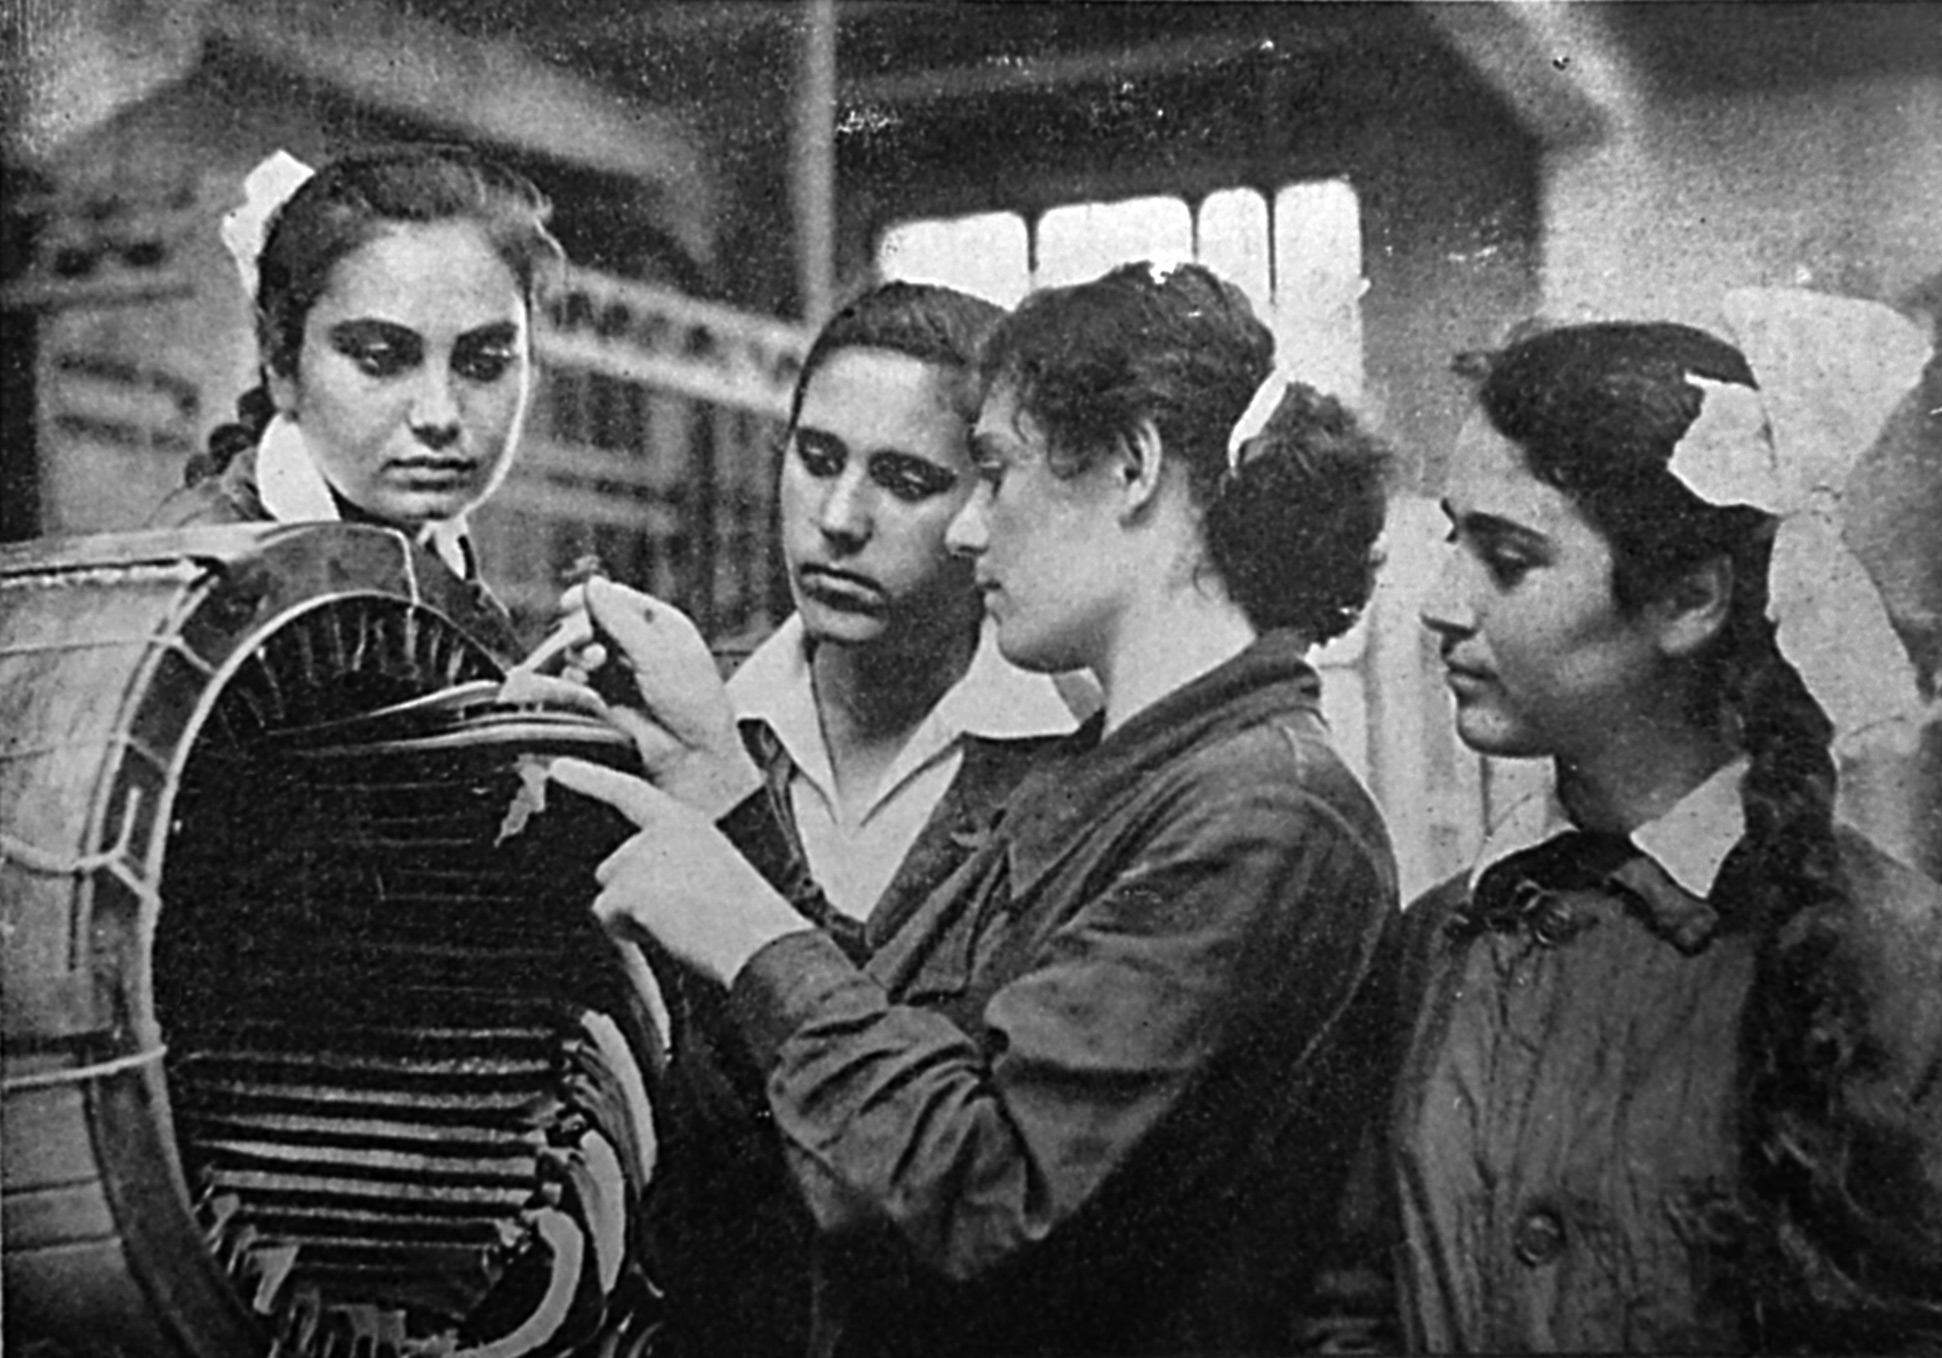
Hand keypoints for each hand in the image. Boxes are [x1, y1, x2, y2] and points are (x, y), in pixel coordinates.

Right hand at [524, 578, 759, 817]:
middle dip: (582, 630)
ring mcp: (620, 674)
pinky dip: (575, 682)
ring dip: (579, 656)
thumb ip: (622, 619)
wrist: (694, 758)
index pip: (617, 599)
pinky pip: (577, 683)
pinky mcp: (604, 701)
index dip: (591, 598)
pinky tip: (584, 686)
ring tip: (592, 665)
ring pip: (580, 653)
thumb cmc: (695, 705)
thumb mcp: (660, 654)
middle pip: (592, 624)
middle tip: (587, 643)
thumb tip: (594, 584)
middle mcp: (638, 646)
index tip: (571, 602)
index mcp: (660, 626)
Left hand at [549, 757, 805, 985]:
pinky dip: (630, 932)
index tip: (559, 768)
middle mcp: (659, 832)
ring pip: (609, 895)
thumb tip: (639, 888)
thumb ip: (671, 862)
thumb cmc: (743, 914)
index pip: (627, 793)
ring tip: (678, 922)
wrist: (755, 938)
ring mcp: (641, 857)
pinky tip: (667, 931)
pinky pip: (608, 917)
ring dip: (632, 915)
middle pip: (612, 866)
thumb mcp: (709, 868)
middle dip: (631, 895)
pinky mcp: (629, 887)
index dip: (591, 780)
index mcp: (684, 821)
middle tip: (679, 910)